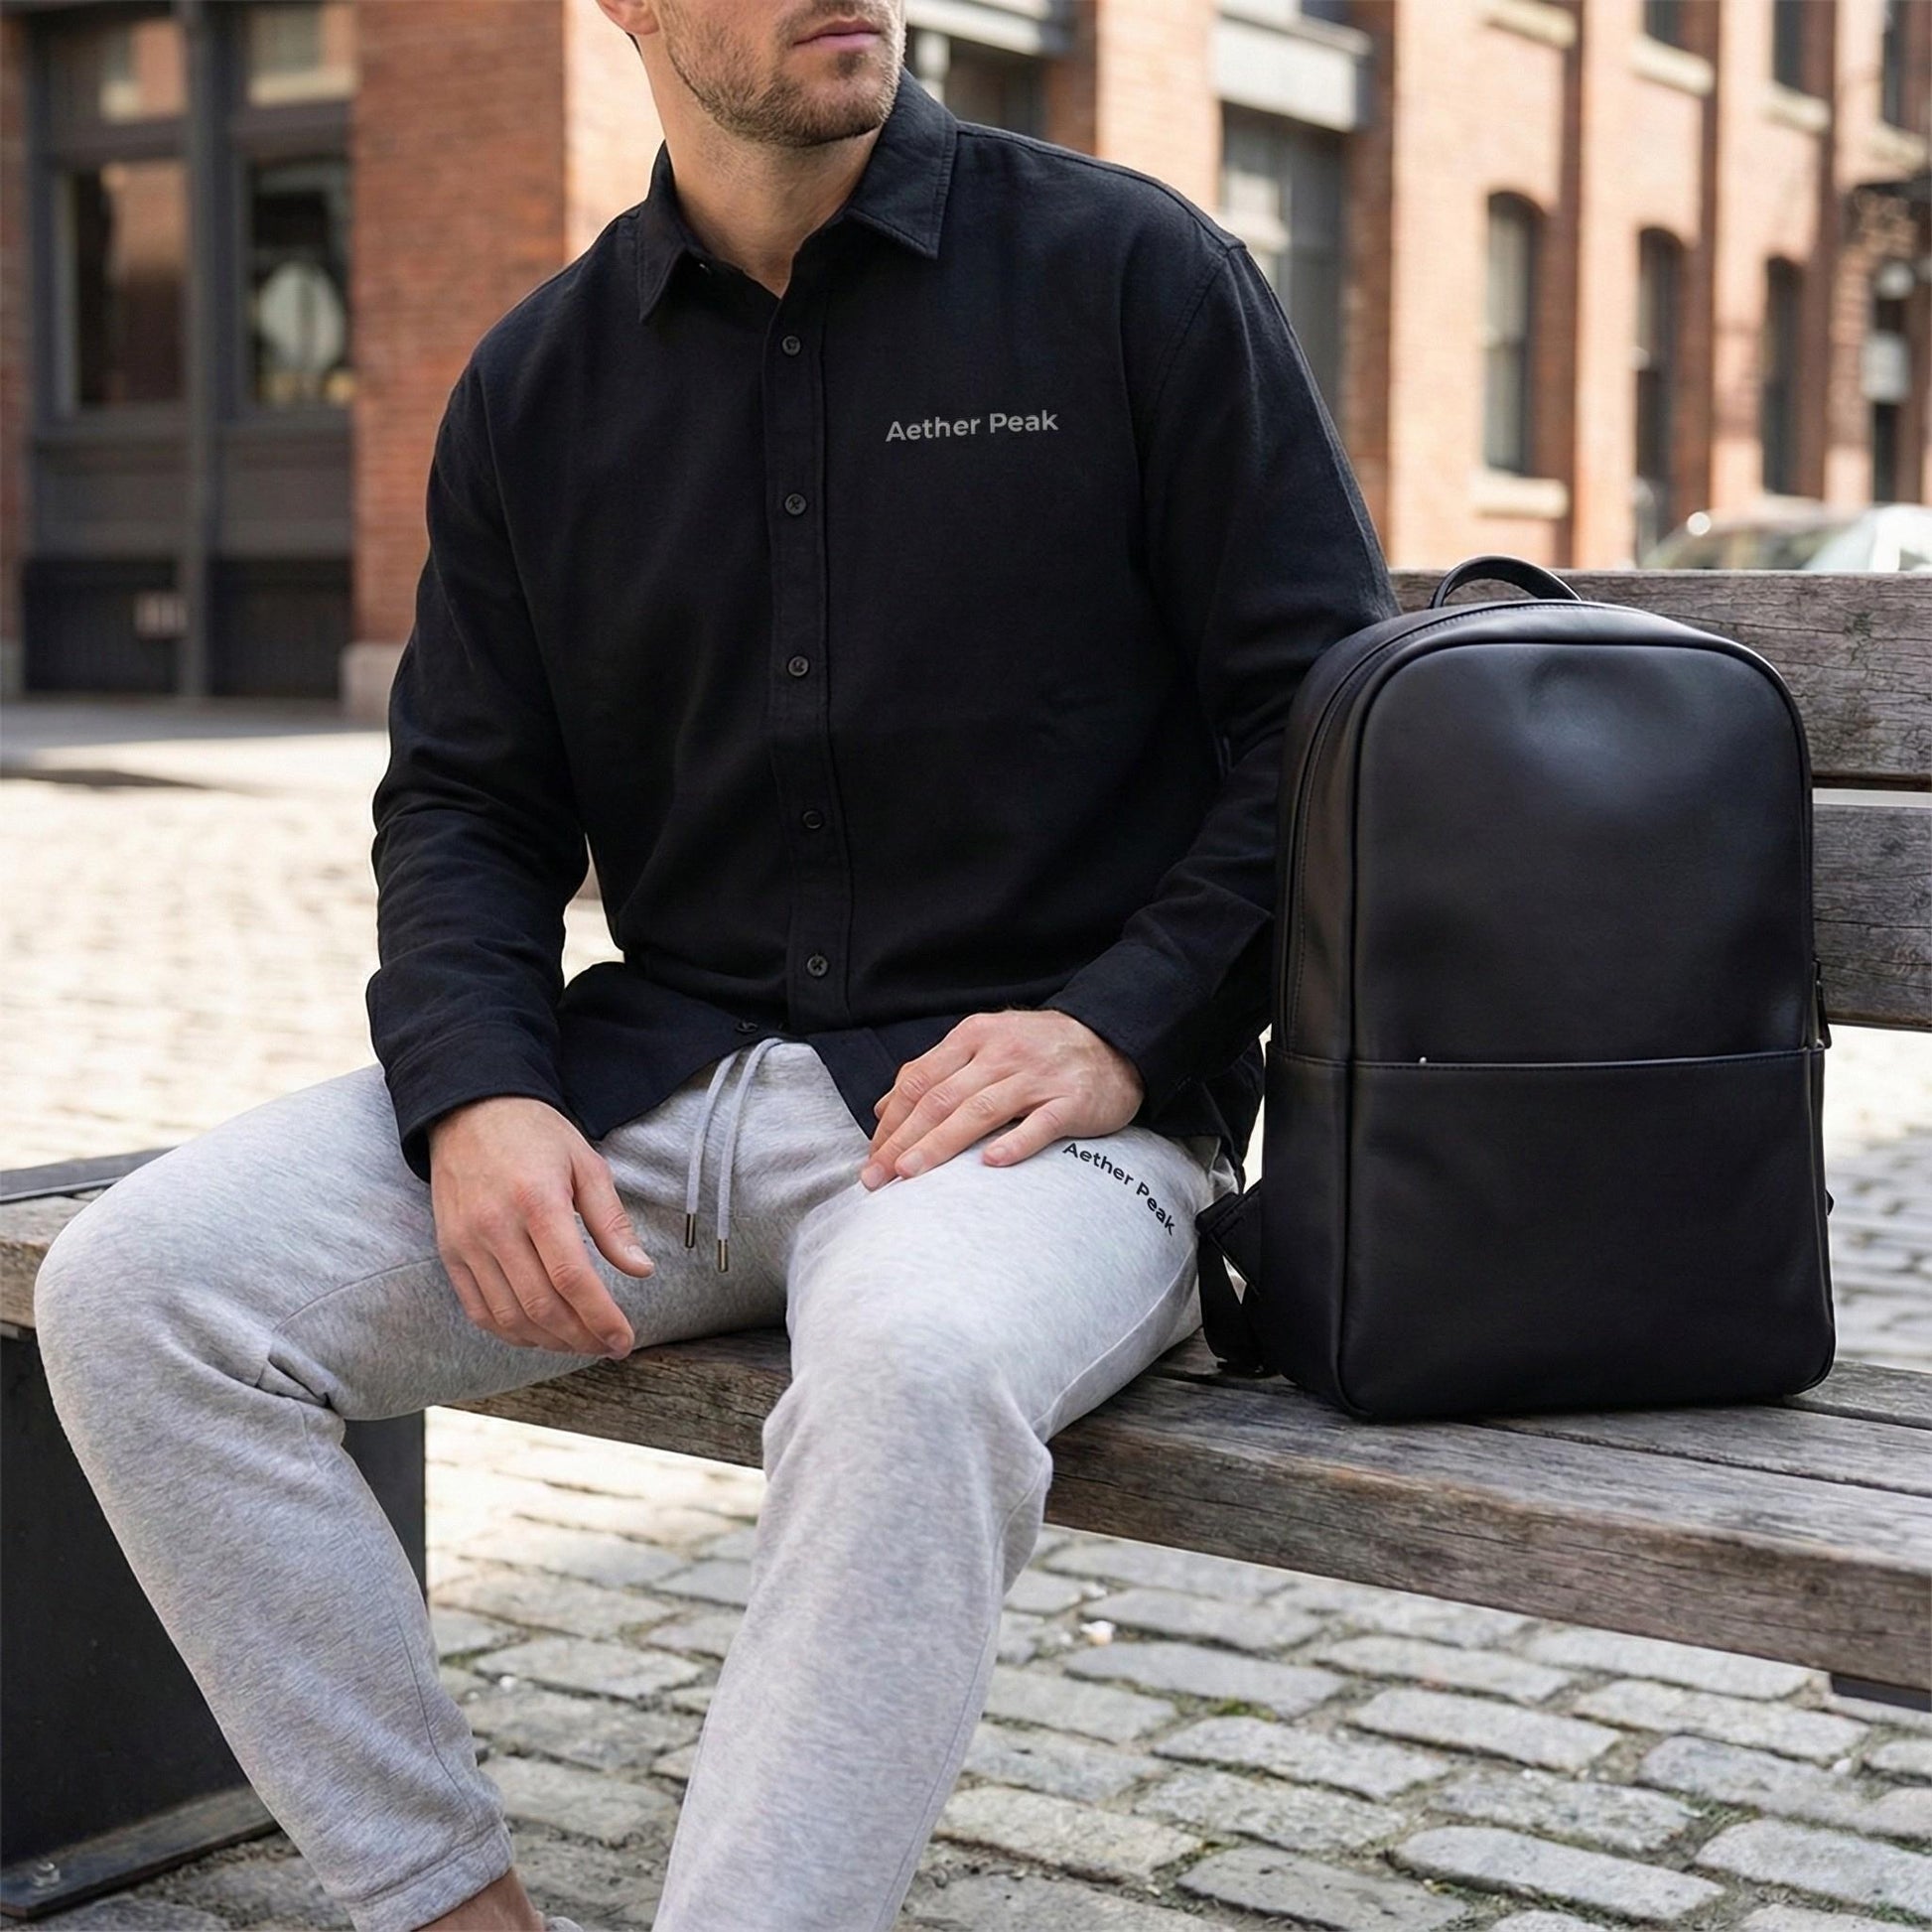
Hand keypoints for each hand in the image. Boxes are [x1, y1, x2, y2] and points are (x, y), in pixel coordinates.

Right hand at [427, 1096, 653, 1356]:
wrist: (468, 1110)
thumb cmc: (536, 1134)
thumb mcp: (587, 1163)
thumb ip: (612, 1221)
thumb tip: (641, 1270)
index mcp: (538, 1201)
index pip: (572, 1279)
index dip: (601, 1318)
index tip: (624, 1340)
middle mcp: (496, 1227)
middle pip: (541, 1306)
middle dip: (581, 1337)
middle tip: (609, 1347)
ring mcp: (467, 1243)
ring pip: (509, 1316)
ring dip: (549, 1342)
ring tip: (580, 1343)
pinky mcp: (449, 1252)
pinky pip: (478, 1310)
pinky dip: (511, 1332)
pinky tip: (540, 1334)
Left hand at [860, 1008, 1144, 1187]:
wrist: (1112, 1043)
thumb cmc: (1038, 1051)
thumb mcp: (984, 1045)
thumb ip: (935, 1071)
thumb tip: (882, 1107)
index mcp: (974, 1037)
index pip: (920, 1080)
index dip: (891, 1121)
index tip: (871, 1156)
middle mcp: (1002, 1053)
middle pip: (942, 1098)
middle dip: (903, 1140)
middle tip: (876, 1177)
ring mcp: (1037, 1077)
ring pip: (980, 1111)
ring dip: (940, 1144)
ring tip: (910, 1174)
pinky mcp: (1071, 1101)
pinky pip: (1040, 1125)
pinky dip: (1015, 1143)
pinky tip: (991, 1163)